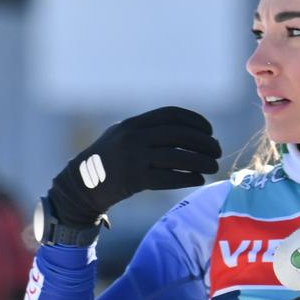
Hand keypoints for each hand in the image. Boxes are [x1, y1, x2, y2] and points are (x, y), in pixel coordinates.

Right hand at [47, 106, 221, 226]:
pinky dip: (188, 177)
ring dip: (202, 162)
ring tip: (213, 166)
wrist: (82, 185)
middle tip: (217, 151)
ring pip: (179, 157)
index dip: (195, 121)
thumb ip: (150, 129)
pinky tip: (198, 179)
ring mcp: (134, 158)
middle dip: (204, 143)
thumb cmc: (110, 158)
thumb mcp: (123, 134)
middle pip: (181, 135)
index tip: (210, 130)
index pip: (172, 115)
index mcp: (134, 123)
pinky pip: (170, 178)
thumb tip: (191, 130)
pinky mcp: (135, 180)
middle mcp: (134, 137)